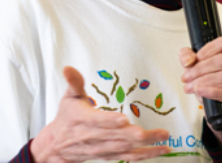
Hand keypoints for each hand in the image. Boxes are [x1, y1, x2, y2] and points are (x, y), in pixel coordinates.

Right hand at [30, 66, 169, 162]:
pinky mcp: (110, 155)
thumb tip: (68, 68)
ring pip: (125, 148)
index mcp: (83, 120)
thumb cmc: (67, 117)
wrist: (58, 145)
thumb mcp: (68, 97)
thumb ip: (73, 82)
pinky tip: (161, 149)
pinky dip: (146, 155)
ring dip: (145, 145)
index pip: (97, 121)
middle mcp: (93, 137)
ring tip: (163, 138)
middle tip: (151, 131)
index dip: (109, 121)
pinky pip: (130, 157)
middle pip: (115, 137)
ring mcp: (103, 148)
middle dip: (134, 135)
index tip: (123, 119)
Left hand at [179, 38, 221, 141]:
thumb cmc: (211, 78)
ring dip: (203, 82)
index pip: (221, 44)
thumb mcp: (197, 63)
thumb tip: (188, 60)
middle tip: (186, 78)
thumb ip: (187, 55)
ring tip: (190, 87)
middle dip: (199, 70)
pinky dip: (213, 92)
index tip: (189, 63)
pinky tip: (201, 91)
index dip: (203, 53)